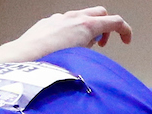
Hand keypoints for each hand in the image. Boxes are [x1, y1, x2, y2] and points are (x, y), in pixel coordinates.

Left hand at [14, 7, 132, 58]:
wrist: (25, 58)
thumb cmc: (51, 61)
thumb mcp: (81, 58)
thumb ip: (91, 48)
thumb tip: (93, 45)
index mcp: (87, 25)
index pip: (115, 22)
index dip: (125, 31)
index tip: (126, 40)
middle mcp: (75, 17)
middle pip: (100, 13)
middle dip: (106, 27)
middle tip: (102, 43)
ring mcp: (61, 18)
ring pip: (82, 16)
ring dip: (88, 28)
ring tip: (82, 47)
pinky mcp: (49, 22)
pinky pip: (65, 22)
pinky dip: (71, 31)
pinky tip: (64, 46)